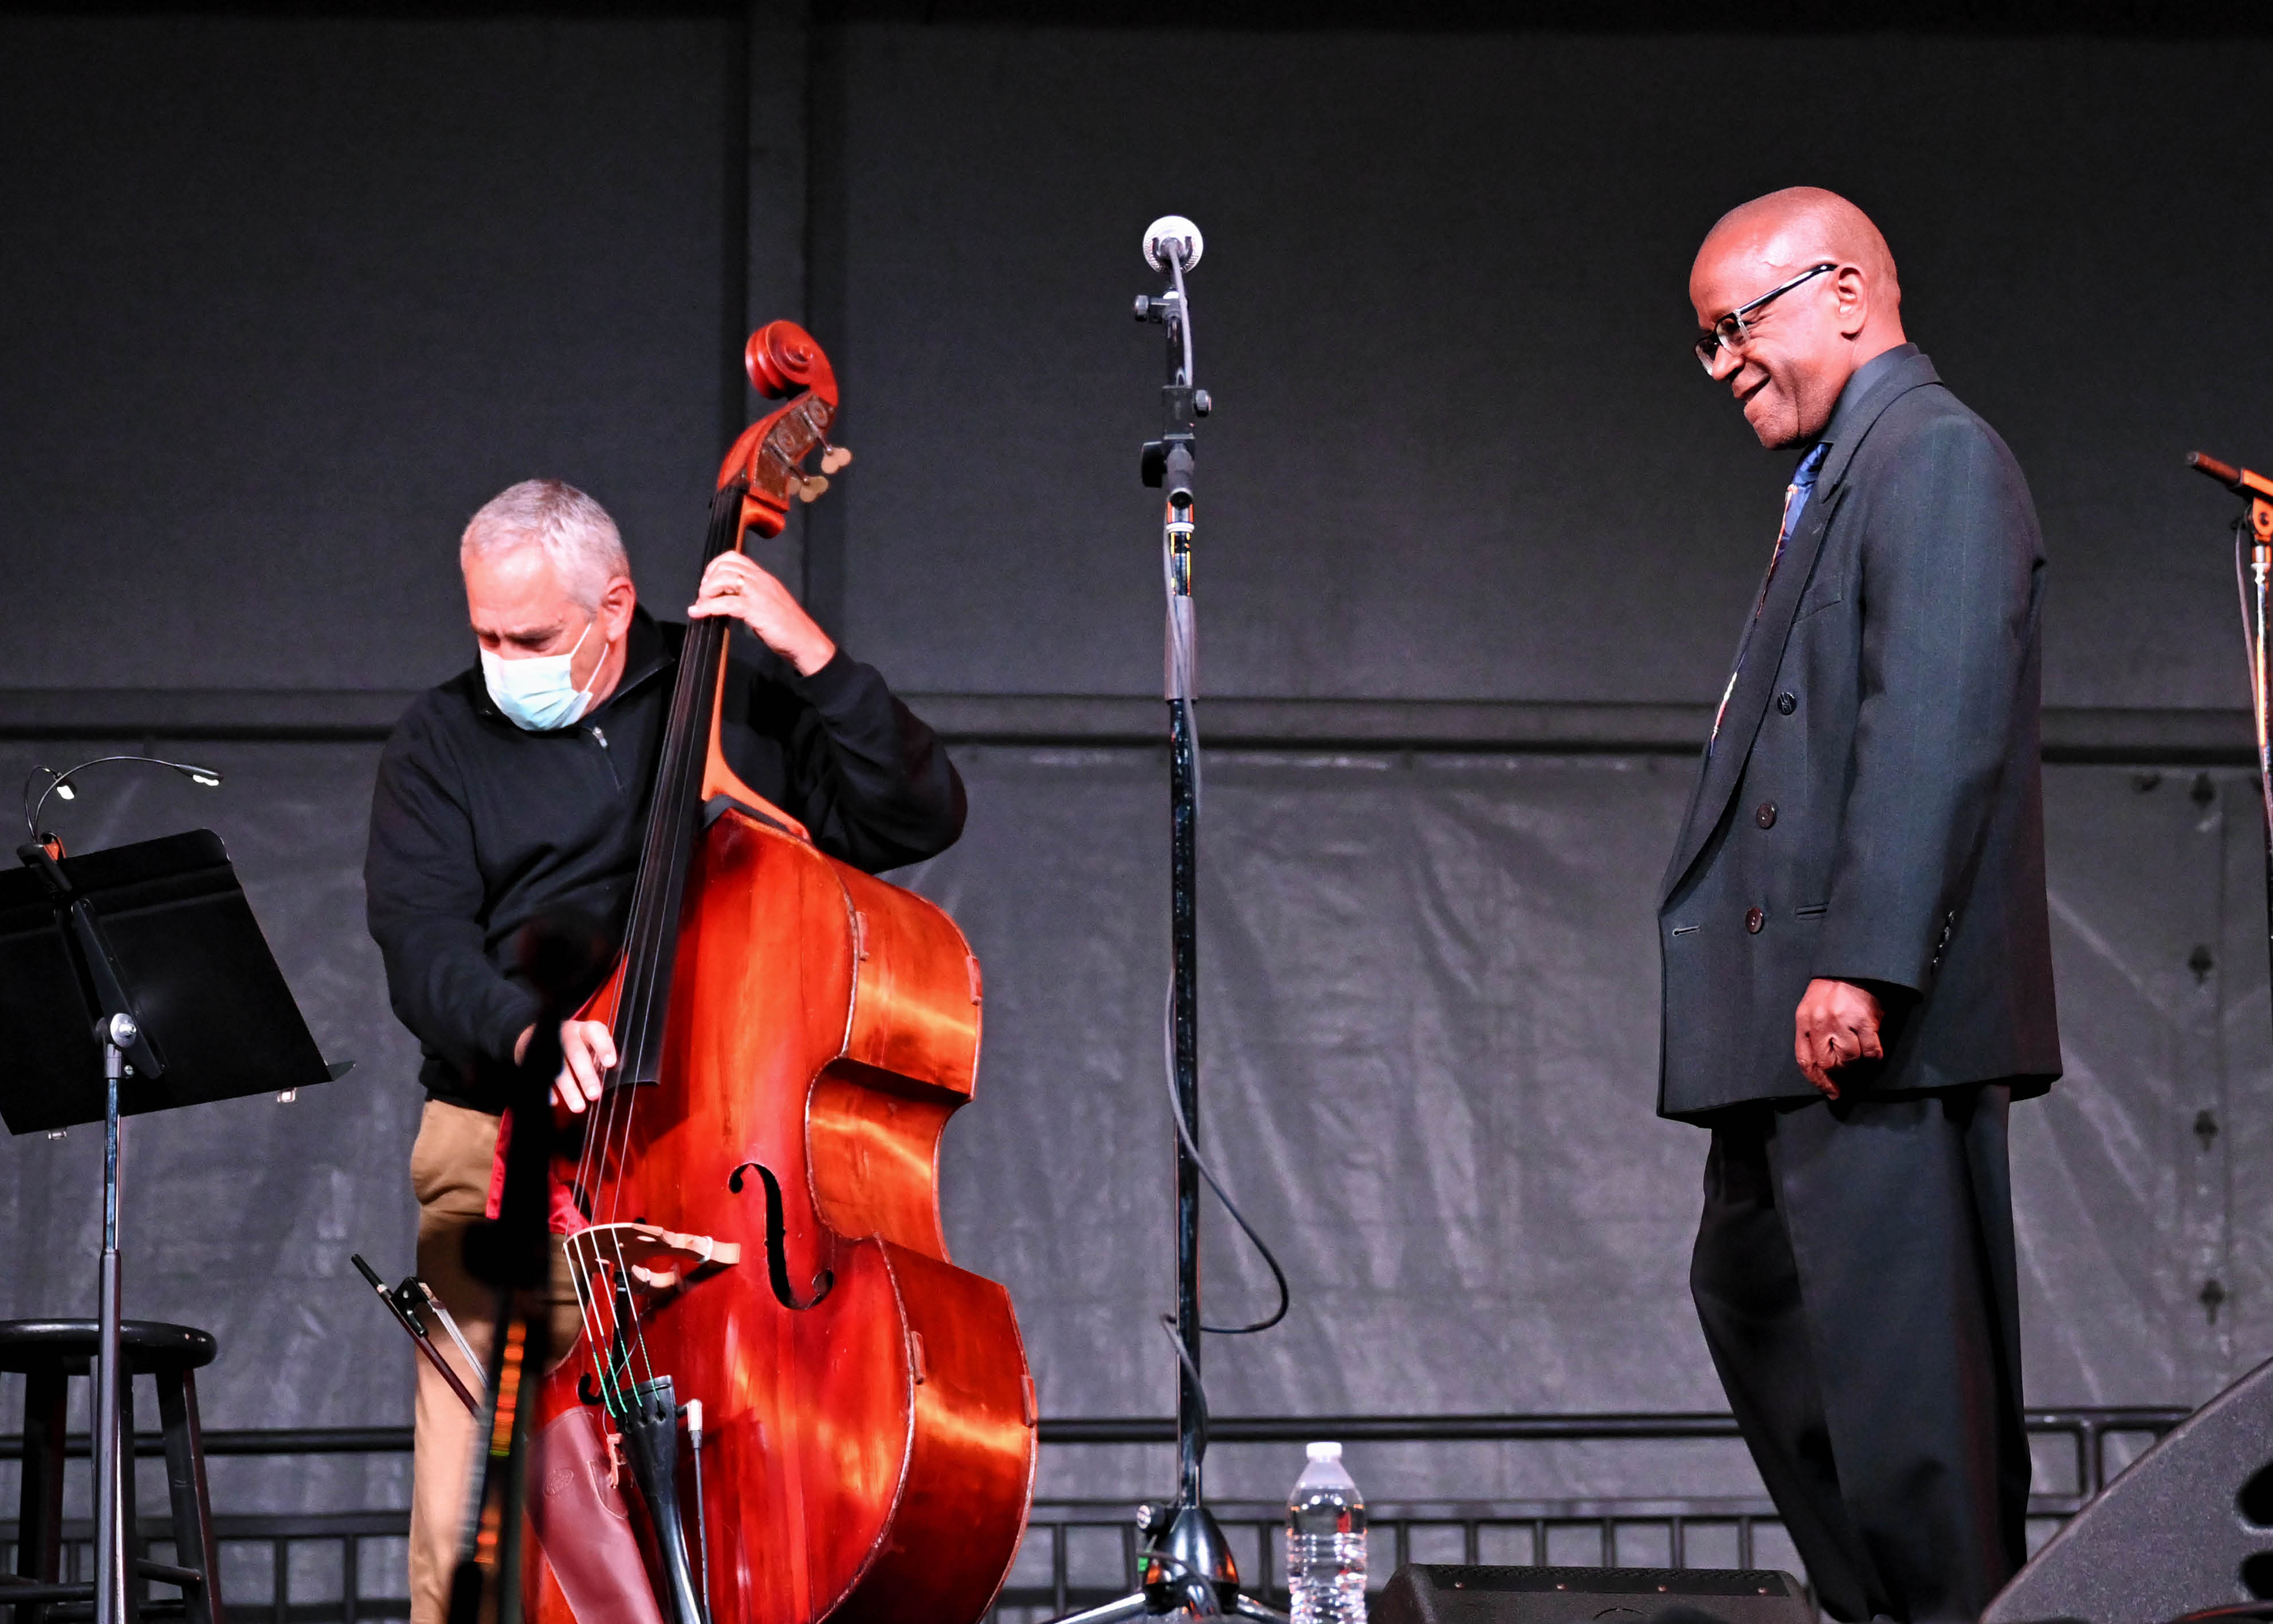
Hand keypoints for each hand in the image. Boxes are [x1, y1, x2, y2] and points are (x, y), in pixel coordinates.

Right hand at [513, 1019, 619, 1113]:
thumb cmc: (577, 1046)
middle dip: (585, 1075)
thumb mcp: (591, 1046)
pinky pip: (540, 1075)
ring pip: (558, 1067)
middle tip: (595, 1095)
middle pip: (576, 1053)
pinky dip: (548, 1090)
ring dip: (569, 1088)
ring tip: (579, 1107)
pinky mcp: (532, 1057)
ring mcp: (548, 1045)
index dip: (604, 1046)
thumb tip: (618, 1071)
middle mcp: (566, 1034)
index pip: (596, 1032)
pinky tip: (555, 1102)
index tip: (611, 1064)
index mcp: (584, 1030)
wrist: (540, 1037)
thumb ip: (602, 1057)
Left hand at [689, 552, 836, 674]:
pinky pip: (726, 603)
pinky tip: (699, 614)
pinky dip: (708, 607)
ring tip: (702, 605)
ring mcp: (759, 593)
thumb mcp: (767, 604)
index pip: (734, 558)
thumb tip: (723, 598)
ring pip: (724, 579)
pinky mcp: (756, 609)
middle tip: (703, 597)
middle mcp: (761, 579)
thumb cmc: (788, 627)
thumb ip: (748, 596)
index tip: (708, 583)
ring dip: (707, 592)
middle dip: (708, 579)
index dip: (714, 567)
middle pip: (725, 566)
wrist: (806, 642)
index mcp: (763, 577)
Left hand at [1793, 977, 1883, 1099]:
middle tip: (1848, 1067)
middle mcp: (1819, 1023)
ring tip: (1859, 1047)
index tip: (1830, 1092)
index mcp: (1804, 1021)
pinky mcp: (1863, 1021)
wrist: (1853, 966)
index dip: (1818, 1081)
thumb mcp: (1812, 1009)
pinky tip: (1872, 1046)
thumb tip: (1826, 1069)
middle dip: (1839, 1071)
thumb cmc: (1832, 990)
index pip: (1806, 1060)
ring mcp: (1841, 1022)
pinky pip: (1870, 1051)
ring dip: (1857, 1060)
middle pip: (1827, 1064)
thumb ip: (1814, 1035)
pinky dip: (1873, 1054)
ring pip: (1849, 1059)